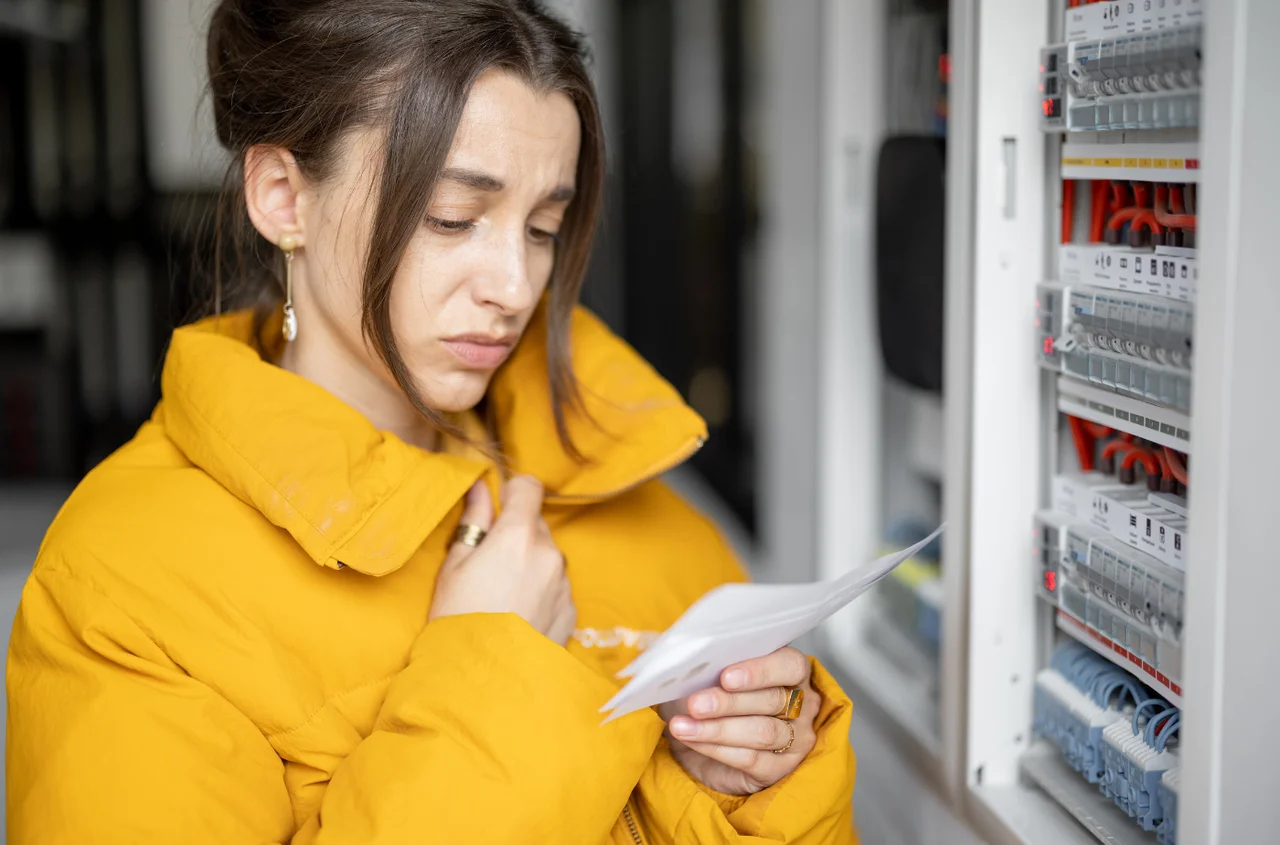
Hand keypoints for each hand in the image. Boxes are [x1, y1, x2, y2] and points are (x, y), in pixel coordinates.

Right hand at [429, 476, 576, 644]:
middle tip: (490, 563)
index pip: (529, 488)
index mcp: (518, 536)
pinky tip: (518, 614)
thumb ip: (474, 521)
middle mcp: (550, 554)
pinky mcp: (571, 611)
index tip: (498, 506)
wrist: (482, 683)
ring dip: (531, 563)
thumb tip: (479, 488)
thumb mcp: (454, 566)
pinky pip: (557, 586)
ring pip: (548, 556)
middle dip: (517, 534)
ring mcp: (564, 584)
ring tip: (503, 596)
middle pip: (537, 524)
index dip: (513, 492)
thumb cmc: (458, 620)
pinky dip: (541, 591)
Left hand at [659, 647, 819, 795]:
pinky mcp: (779, 768)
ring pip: (762, 732)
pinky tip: (692, 740)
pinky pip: (751, 759)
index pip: (790, 665)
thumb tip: (684, 660)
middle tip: (695, 704)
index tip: (726, 677)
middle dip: (729, 702)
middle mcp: (801, 704)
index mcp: (789, 670)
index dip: (759, 670)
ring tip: (682, 726)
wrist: (699, 745)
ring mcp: (795, 739)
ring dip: (718, 729)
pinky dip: (716, 749)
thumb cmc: (708, 698)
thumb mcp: (704, 675)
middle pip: (773, 700)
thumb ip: (704, 663)